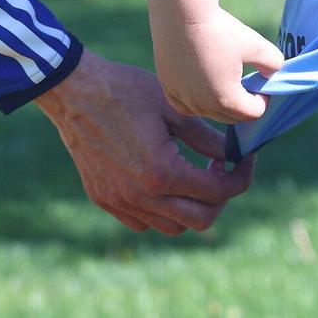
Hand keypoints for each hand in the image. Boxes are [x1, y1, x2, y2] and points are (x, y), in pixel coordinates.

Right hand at [34, 49, 255, 233]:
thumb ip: (208, 137)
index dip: (240, 177)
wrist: (74, 91)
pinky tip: (162, 181)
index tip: (244, 160)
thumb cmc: (124, 90)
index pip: (218, 192)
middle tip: (219, 170)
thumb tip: (234, 153)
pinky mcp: (104, 199)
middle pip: (201, 220)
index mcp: (162, 172)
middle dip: (220, 198)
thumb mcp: (174, 107)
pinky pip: (143, 222)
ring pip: (172, 227)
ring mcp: (120, 202)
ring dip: (191, 207)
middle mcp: (141, 197)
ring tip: (191, 175)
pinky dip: (162, 211)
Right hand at [150, 3, 283, 123]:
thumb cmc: (220, 29)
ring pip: (207, 111)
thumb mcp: (256, 45)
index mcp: (226, 100)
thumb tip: (272, 73)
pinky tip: (199, 79)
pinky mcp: (167, 87)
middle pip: (231, 116)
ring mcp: (182, 98)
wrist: (180, 12)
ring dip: (219, 100)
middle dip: (241, 102)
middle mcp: (202, 106)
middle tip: (243, 77)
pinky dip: (195, 98)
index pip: (253, 113)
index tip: (260, 79)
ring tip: (221, 74)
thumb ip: (273, 63)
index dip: (262, 98)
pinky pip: (185, 104)